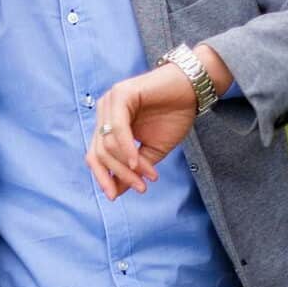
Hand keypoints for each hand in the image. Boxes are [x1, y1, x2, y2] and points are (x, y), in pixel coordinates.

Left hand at [85, 64, 197, 199]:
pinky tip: (139, 163)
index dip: (103, 177)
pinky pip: (118, 129)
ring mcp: (109, 102)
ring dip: (128, 166)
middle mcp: (104, 113)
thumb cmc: (173, 116)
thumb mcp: (153, 150)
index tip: (115, 197)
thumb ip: (134, 167)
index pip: (95, 155)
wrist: (192, 90)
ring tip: (148, 177)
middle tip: (139, 189)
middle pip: (99, 152)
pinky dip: (127, 149)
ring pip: (107, 144)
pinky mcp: (120, 95)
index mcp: (107, 125)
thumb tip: (116, 191)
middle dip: (118, 175)